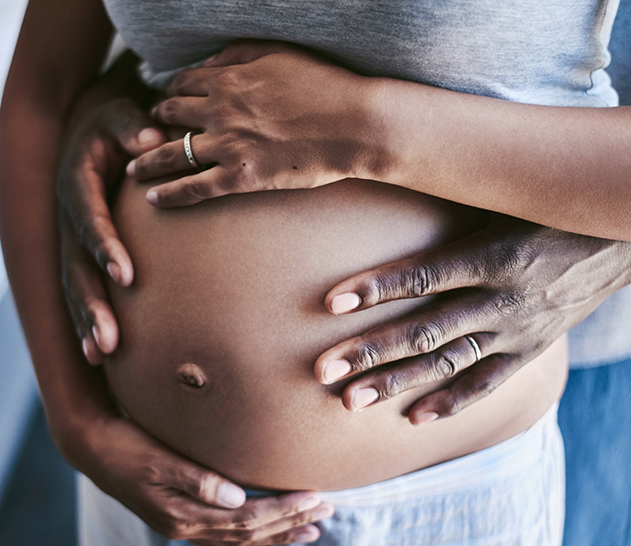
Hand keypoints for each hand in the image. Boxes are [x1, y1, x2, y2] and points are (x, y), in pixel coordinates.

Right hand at [57, 54, 165, 363]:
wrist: (89, 121)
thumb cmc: (115, 117)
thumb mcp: (121, 110)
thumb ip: (132, 123)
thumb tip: (148, 138)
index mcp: (77, 182)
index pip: (89, 218)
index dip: (104, 246)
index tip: (127, 276)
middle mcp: (68, 215)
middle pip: (75, 265)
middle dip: (92, 303)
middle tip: (111, 340)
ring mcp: (69, 236)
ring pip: (74, 284)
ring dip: (86, 320)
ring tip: (102, 355)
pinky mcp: (78, 249)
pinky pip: (80, 287)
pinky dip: (86, 318)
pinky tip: (98, 355)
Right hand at [66, 416, 332, 544]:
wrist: (90, 446)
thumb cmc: (123, 445)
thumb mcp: (155, 458)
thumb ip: (195, 479)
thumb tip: (237, 498)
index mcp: (180, 515)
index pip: (243, 522)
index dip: (281, 513)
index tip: (313, 497)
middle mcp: (185, 527)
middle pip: (248, 535)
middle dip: (289, 523)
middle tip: (327, 508)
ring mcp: (184, 525)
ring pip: (240, 539)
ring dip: (278, 534)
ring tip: (314, 526)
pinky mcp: (182, 516)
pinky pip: (227, 535)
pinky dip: (255, 534)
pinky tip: (273, 528)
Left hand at [128, 40, 389, 206]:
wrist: (354, 125)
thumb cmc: (326, 86)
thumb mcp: (281, 54)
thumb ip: (240, 53)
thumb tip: (208, 62)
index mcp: (230, 78)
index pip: (184, 83)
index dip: (170, 91)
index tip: (164, 99)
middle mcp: (221, 110)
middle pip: (171, 115)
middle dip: (154, 121)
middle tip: (145, 131)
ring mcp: (228, 145)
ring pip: (174, 152)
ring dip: (148, 160)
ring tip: (134, 168)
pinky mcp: (240, 177)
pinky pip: (194, 188)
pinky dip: (169, 194)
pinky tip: (152, 200)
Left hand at [313, 216, 630, 423]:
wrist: (621, 237)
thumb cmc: (544, 209)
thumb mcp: (500, 202)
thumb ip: (449, 212)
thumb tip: (387, 184)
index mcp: (493, 254)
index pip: (424, 277)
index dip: (376, 289)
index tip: (329, 303)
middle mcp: (503, 298)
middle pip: (426, 330)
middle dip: (371, 351)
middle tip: (324, 368)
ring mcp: (518, 330)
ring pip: (448, 362)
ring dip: (397, 383)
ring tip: (350, 401)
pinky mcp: (530, 350)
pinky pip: (487, 383)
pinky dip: (451, 402)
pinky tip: (412, 419)